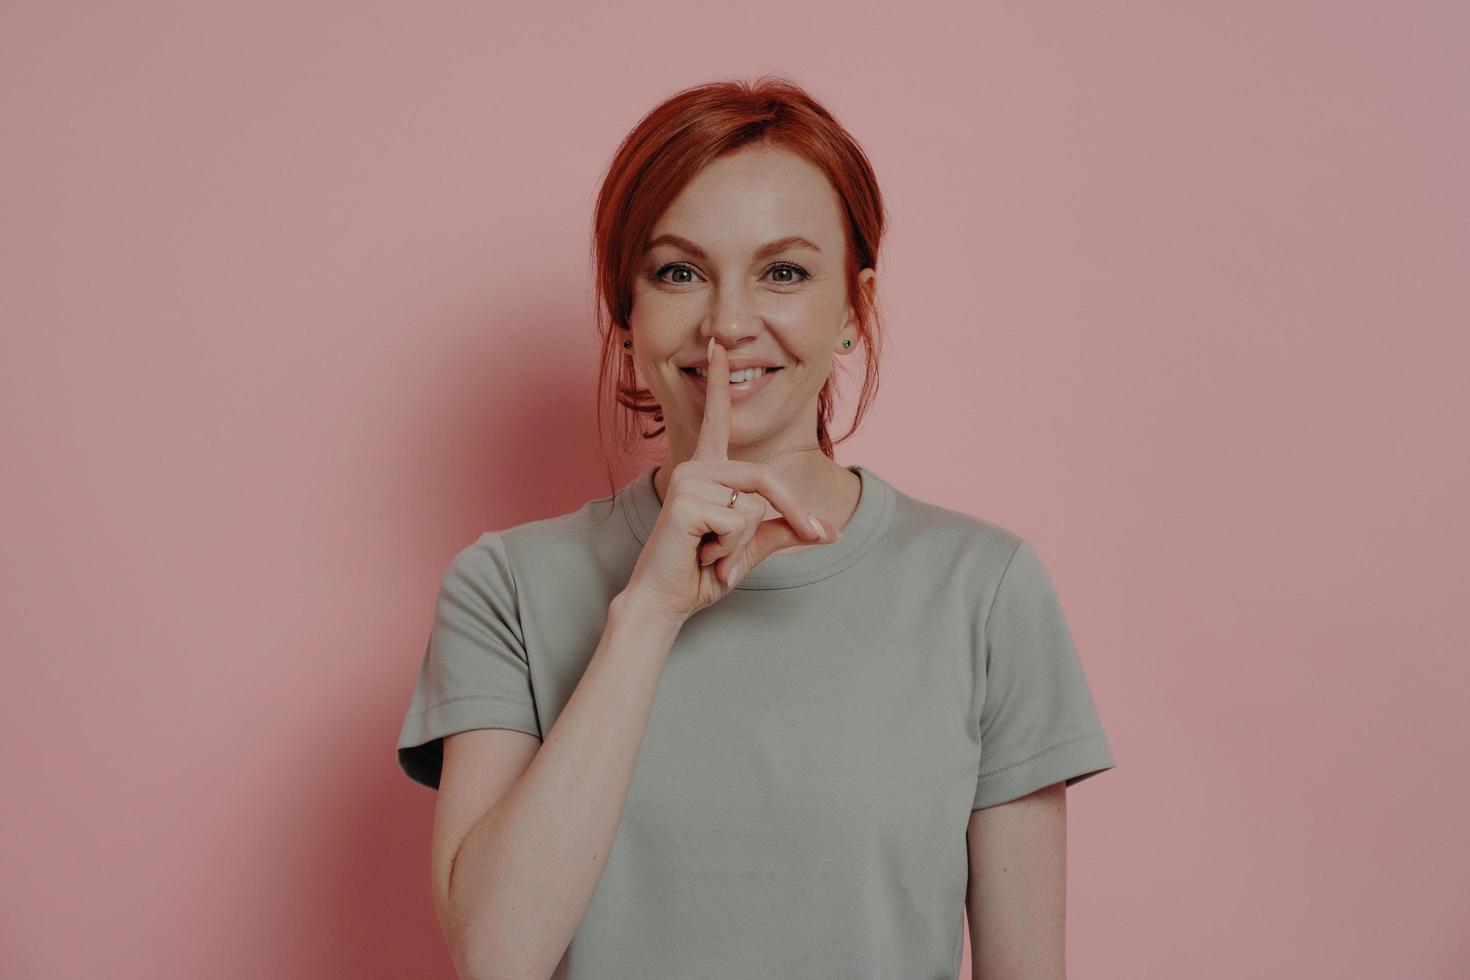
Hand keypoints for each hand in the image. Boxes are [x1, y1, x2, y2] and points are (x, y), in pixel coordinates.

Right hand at [623, 337, 840, 624]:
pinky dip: (731, 552)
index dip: (720, 384)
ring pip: (755, 506)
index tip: (716, 346)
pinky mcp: (684, 501)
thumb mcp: (751, 548)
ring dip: (744, 544)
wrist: (664, 602)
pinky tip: (703, 557)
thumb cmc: (701, 575)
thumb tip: (830, 531)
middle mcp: (696, 468)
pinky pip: (741, 523)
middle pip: (766, 480)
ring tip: (712, 555)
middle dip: (794, 517)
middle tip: (811, 541)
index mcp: (708, 472)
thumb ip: (783, 531)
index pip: (717, 420)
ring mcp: (688, 481)